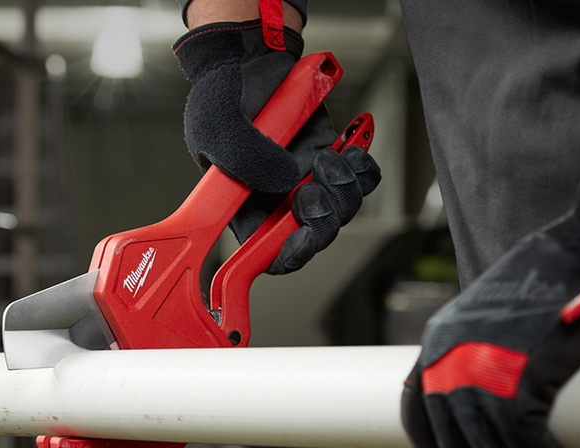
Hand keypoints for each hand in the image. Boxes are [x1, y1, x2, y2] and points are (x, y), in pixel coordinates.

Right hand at [173, 21, 379, 273]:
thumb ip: (246, 160)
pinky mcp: (331, 159)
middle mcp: (277, 201)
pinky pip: (360, 180)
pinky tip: (349, 150)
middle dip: (322, 220)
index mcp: (243, 208)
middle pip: (313, 236)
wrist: (249, 59)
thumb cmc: (223, 95)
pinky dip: (361, 169)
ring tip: (328, 159)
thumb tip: (287, 183)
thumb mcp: (219, 126)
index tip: (297, 240)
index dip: (286, 256)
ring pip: (342, 211)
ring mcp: (307, 181)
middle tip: (311, 188)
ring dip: (342, 190)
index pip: (266, 253)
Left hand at [401, 166, 579, 447]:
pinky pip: (526, 441)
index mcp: (437, 343)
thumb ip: (475, 350)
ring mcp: (484, 369)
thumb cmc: (547, 279)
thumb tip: (485, 394)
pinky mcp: (526, 375)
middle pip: (452, 442)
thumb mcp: (486, 312)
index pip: (415, 414)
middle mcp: (451, 360)